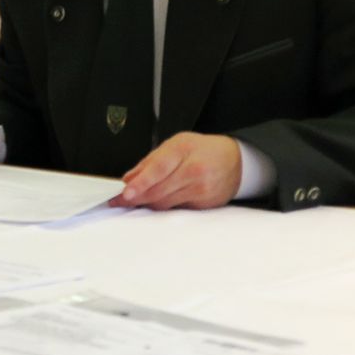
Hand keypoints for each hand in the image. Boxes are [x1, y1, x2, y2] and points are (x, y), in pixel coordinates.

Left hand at [113, 132, 240, 209]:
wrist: (235, 161)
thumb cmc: (201, 150)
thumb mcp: (175, 145)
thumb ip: (149, 162)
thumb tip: (128, 180)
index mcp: (183, 150)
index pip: (158, 169)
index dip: (140, 183)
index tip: (125, 194)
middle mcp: (194, 170)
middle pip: (159, 190)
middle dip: (136, 198)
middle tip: (118, 200)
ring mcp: (201, 189)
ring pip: (165, 203)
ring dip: (147, 203)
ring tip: (135, 199)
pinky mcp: (205, 203)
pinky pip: (176, 209)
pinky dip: (164, 206)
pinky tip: (158, 200)